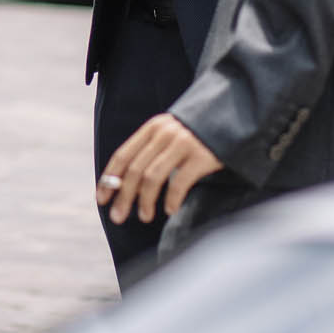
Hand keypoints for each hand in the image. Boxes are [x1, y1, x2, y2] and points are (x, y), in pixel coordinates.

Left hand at [96, 115, 222, 224]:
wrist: (231, 116)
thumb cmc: (195, 132)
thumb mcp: (168, 133)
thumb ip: (150, 151)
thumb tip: (124, 183)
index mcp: (151, 128)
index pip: (123, 155)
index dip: (109, 179)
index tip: (101, 199)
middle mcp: (164, 134)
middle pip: (135, 170)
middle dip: (123, 196)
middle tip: (117, 217)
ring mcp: (183, 143)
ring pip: (153, 178)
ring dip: (144, 201)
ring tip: (144, 216)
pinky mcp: (201, 156)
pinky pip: (179, 183)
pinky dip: (171, 200)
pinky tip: (170, 210)